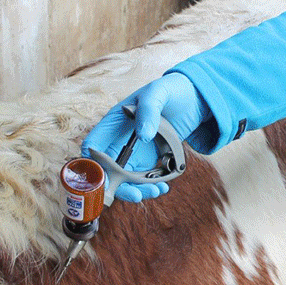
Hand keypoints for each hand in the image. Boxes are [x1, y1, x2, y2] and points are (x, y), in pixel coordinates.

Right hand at [81, 73, 209, 202]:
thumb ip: (149, 110)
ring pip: (125, 180)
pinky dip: (151, 187)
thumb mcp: (158, 93)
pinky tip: (163, 187)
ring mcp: (134, 153)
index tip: (105, 178)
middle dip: (118, 186)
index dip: (92, 164)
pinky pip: (144, 180)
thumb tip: (143, 135)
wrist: (193, 99)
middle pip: (107, 170)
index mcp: (114, 123)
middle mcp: (119, 141)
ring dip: (137, 190)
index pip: (93, 145)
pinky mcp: (149, 161)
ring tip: (156, 191)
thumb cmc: (170, 90)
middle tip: (136, 195)